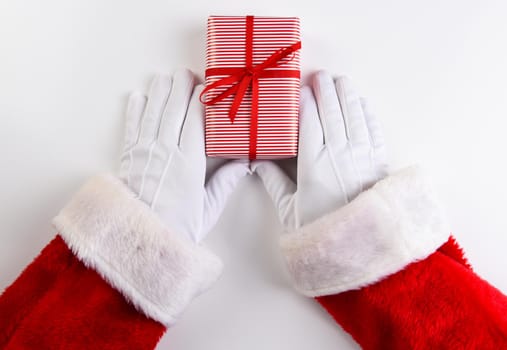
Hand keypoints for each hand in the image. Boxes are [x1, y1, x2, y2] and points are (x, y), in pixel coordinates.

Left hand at [119, 69, 249, 241]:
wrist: (140, 240)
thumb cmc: (177, 227)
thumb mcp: (209, 208)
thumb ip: (226, 182)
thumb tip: (245, 163)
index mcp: (189, 162)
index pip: (196, 119)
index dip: (201, 99)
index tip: (207, 88)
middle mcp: (166, 150)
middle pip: (174, 108)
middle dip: (181, 86)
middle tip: (187, 73)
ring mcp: (144, 151)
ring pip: (153, 111)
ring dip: (159, 91)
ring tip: (165, 76)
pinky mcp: (129, 156)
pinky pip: (131, 125)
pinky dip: (135, 109)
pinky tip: (139, 96)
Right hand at [253, 71, 387, 228]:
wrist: (357, 245)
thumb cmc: (319, 229)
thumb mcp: (290, 209)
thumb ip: (273, 181)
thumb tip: (256, 163)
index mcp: (313, 164)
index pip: (308, 122)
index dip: (304, 102)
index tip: (300, 89)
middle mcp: (339, 154)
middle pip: (332, 112)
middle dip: (326, 90)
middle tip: (320, 75)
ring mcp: (362, 156)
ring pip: (354, 116)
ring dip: (347, 95)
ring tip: (341, 81)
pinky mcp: (379, 162)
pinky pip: (374, 130)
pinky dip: (367, 114)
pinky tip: (362, 104)